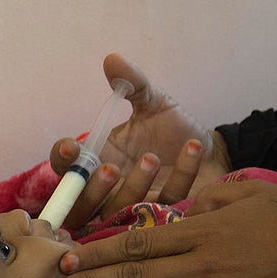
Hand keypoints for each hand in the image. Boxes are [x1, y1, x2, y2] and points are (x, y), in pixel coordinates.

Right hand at [49, 54, 230, 228]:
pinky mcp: (169, 218)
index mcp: (98, 162)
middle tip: (112, 168)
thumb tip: (112, 59)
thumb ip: (133, 83)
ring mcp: (137, 210)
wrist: (214, 151)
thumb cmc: (173, 130)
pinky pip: (168, 203)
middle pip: (81, 207)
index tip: (71, 145)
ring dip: (134, 187)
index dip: (62, 159)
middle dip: (93, 190)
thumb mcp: (153, 101)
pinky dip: (181, 174)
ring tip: (152, 157)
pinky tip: (192, 147)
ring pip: (120, 213)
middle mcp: (110, 192)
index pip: (65, 167)